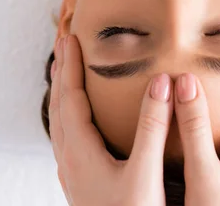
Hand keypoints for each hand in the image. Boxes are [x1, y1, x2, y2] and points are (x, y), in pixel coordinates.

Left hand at [49, 34, 172, 205]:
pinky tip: (77, 116)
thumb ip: (152, 126)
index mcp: (82, 152)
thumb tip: (160, 81)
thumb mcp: (146, 174)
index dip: (72, 66)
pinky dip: (67, 111)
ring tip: (65, 69)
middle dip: (61, 71)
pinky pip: (66, 134)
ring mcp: (73, 171)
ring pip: (60, 121)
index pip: (71, 99)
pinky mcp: (81, 180)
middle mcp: (71, 159)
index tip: (72, 38)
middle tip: (62, 43)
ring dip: (61, 90)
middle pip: (59, 105)